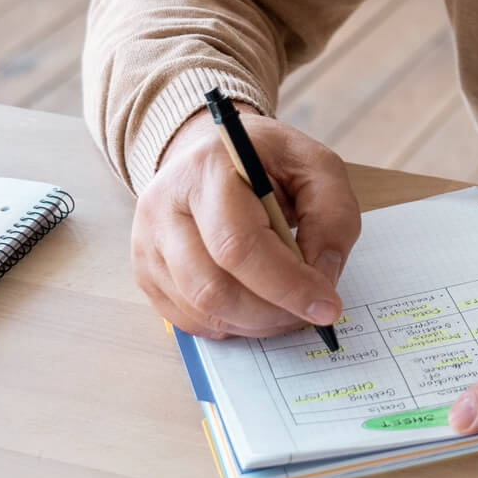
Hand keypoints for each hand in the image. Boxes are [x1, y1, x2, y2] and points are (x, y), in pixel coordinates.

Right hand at [130, 109, 361, 339]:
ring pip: (200, 309)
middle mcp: (164, 205)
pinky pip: (187, 319)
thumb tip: (322, 276)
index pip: (238, 244)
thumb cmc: (267, 160)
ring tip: (285, 307)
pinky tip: (254, 304)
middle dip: (271, 312)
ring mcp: (147, 241)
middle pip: (213, 287)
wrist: (212, 153)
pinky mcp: (145, 270)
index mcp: (207, 169)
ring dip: (253, 323)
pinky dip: (229, 324)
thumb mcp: (316, 166)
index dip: (286, 284)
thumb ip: (333, 215)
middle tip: (309, 313)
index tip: (326, 306)